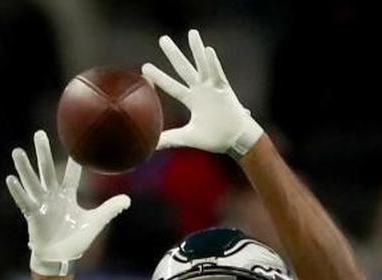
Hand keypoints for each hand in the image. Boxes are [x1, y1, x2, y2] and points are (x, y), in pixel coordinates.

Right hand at [6, 131, 130, 275]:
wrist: (60, 256)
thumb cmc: (76, 239)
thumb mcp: (96, 222)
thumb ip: (110, 209)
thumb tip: (128, 199)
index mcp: (67, 196)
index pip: (71, 175)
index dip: (74, 161)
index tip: (74, 143)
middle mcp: (52, 196)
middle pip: (47, 170)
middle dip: (43, 153)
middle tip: (39, 134)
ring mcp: (41, 204)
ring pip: (32, 182)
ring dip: (24, 168)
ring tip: (17, 151)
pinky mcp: (32, 215)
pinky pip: (24, 201)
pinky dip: (17, 191)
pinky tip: (11, 179)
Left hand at [141, 29, 263, 156]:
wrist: (237, 141)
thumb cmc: (216, 139)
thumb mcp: (188, 137)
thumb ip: (169, 138)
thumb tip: (150, 145)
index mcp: (192, 100)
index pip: (172, 86)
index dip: (159, 77)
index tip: (145, 66)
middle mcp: (201, 90)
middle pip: (184, 68)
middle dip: (173, 54)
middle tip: (162, 39)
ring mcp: (213, 88)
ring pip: (202, 65)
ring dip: (197, 49)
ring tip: (192, 32)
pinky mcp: (225, 90)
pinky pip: (218, 74)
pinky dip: (213, 63)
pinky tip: (208, 50)